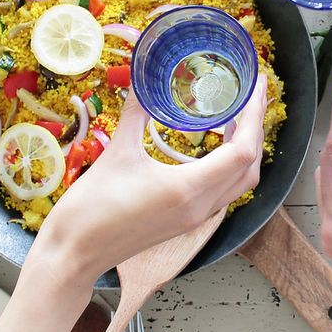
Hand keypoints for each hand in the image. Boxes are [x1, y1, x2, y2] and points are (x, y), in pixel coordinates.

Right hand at [26, 77, 269, 295]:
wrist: (74, 254)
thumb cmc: (91, 208)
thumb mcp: (116, 153)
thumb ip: (136, 113)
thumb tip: (145, 78)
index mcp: (189, 189)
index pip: (242, 151)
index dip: (255, 117)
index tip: (257, 87)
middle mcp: (201, 206)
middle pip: (249, 167)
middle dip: (256, 129)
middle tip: (252, 95)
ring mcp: (195, 218)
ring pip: (239, 183)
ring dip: (246, 150)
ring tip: (238, 116)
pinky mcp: (185, 222)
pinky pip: (222, 192)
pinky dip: (229, 166)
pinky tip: (215, 146)